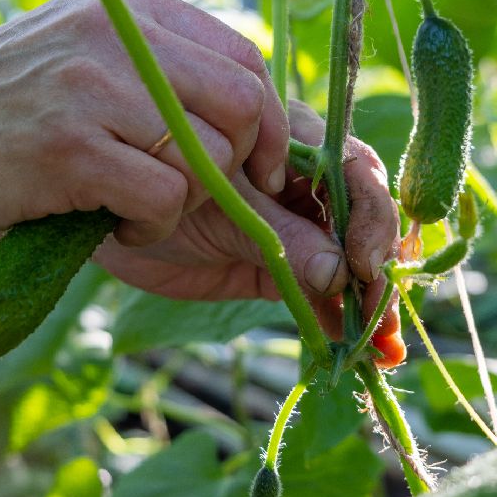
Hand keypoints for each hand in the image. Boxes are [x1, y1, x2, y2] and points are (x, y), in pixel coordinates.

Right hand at [0, 0, 288, 242]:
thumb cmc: (10, 102)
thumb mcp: (89, 52)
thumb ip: (165, 63)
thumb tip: (259, 112)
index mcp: (133, 3)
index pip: (246, 56)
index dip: (270, 119)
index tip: (262, 163)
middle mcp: (119, 31)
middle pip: (244, 103)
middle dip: (246, 163)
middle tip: (215, 193)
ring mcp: (92, 86)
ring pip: (210, 156)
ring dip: (192, 201)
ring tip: (144, 206)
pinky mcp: (70, 147)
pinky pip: (165, 198)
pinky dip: (155, 227)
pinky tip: (117, 223)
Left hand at [95, 101, 400, 338]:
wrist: (115, 218)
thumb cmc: (161, 184)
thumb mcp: (224, 208)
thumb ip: (281, 237)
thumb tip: (340, 273)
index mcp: (296, 143)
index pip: (354, 172)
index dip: (368, 217)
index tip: (362, 263)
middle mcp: (308, 184)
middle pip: (364, 221)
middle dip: (378, 268)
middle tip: (378, 313)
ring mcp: (300, 228)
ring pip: (352, 262)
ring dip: (372, 304)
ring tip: (382, 346)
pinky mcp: (287, 271)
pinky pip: (327, 294)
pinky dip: (346, 322)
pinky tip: (371, 353)